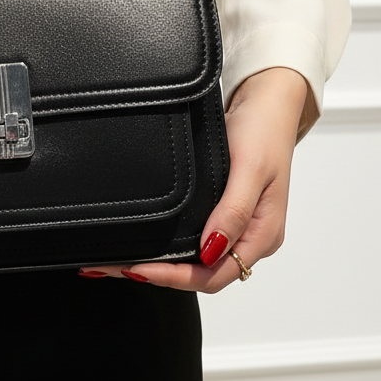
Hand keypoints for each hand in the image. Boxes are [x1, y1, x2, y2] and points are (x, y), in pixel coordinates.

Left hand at [78, 67, 308, 290]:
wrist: (266, 102)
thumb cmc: (263, 132)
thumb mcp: (250, 169)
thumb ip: (234, 211)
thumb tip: (210, 250)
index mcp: (263, 235)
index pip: (215, 275)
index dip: (175, 277)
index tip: (137, 268)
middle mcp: (249, 237)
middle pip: (202, 274)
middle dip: (159, 275)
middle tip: (114, 267)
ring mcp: (236, 225)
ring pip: (196, 261)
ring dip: (160, 265)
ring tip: (120, 261)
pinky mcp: (222, 211)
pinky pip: (194, 239)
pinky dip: (169, 248)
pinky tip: (145, 245)